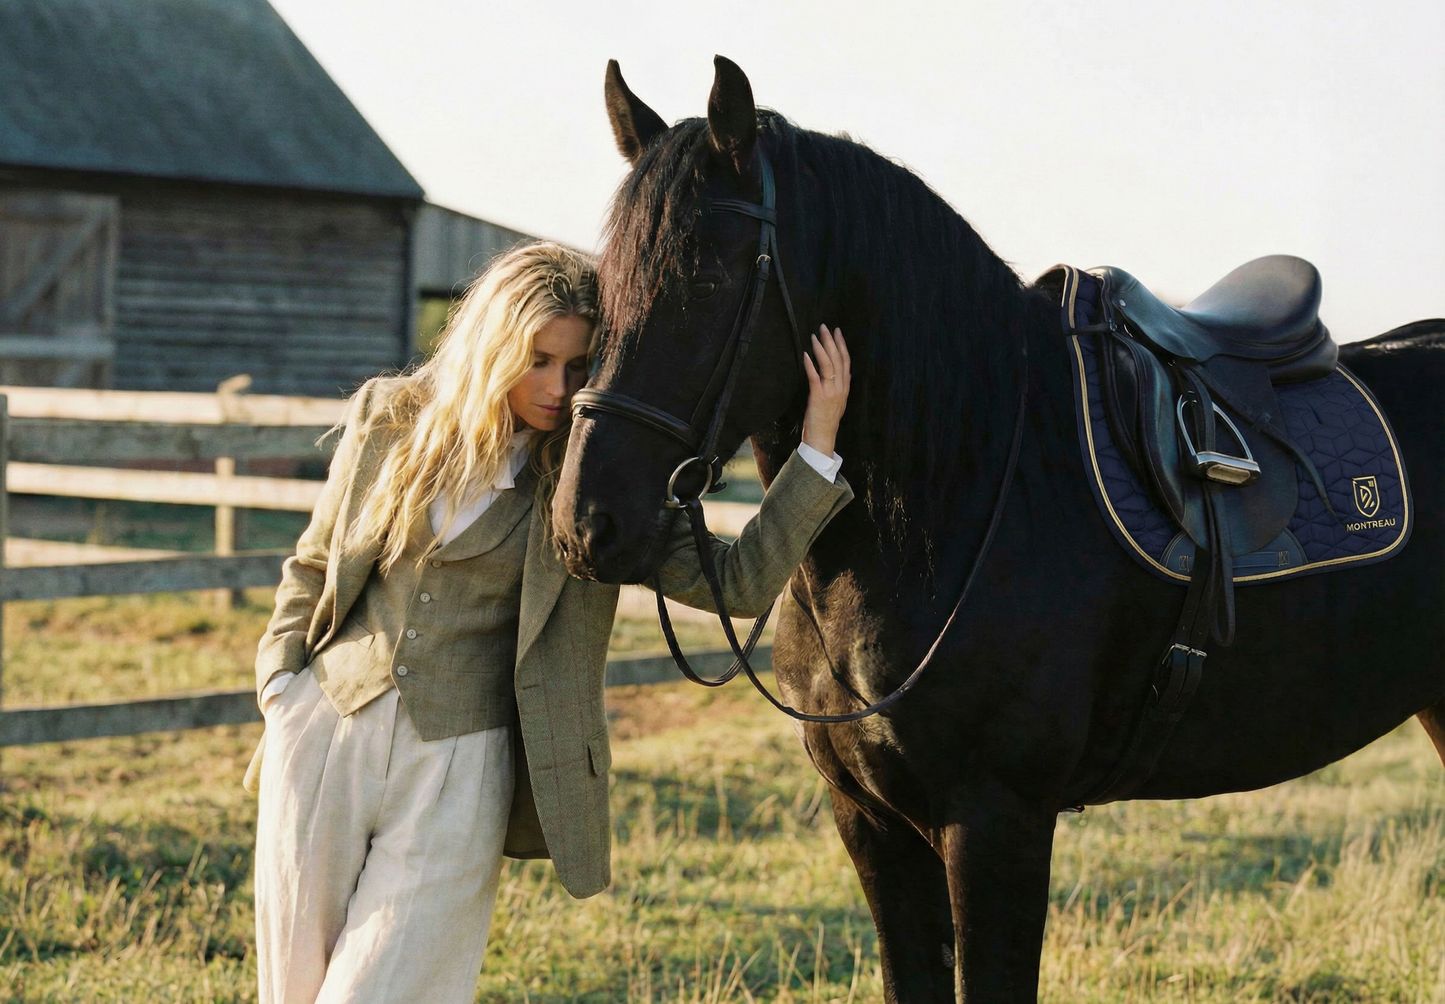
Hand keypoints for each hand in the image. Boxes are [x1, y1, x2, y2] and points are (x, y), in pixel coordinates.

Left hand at [802, 324, 850, 456]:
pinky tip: (806, 355)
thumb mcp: (839, 401)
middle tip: (824, 327)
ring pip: (828, 365)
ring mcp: (830, 392)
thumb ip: (842, 386)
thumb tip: (845, 373)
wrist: (823, 437)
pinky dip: (810, 365)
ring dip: (821, 349)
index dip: (842, 345)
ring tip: (815, 336)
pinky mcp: (818, 397)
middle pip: (837, 359)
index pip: (846, 361)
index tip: (837, 331)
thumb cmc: (827, 420)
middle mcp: (840, 387)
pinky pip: (815, 377)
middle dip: (831, 341)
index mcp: (845, 387)